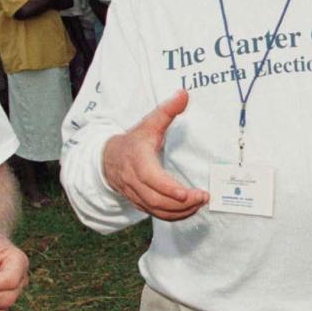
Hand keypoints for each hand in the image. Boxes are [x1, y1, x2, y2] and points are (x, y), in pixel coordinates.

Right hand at [102, 89, 209, 219]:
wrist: (108, 158)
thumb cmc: (134, 140)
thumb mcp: (149, 123)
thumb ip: (167, 110)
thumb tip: (184, 94)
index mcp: (138, 161)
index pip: (152, 180)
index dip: (169, 189)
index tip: (187, 193)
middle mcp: (135, 181)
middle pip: (157, 199)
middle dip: (181, 203)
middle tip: (202, 197)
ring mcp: (136, 195)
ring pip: (157, 210)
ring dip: (180, 211)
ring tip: (199, 203)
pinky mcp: (140, 203)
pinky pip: (156, 214)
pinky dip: (173, 216)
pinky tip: (189, 210)